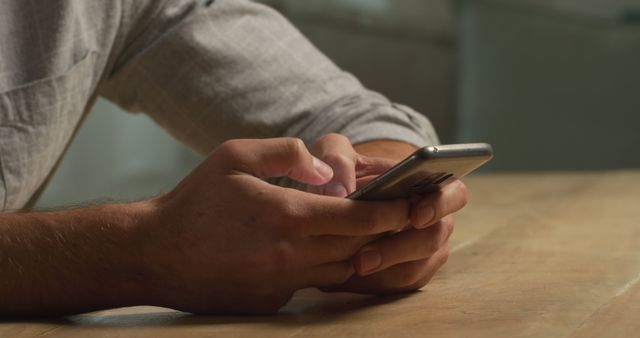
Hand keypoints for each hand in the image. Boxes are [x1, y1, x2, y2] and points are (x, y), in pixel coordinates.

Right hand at [139, 138, 410, 313]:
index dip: (392, 211)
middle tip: (407, 217)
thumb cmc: (194, 201)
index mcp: (287, 215)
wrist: (155, 254)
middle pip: (359, 246)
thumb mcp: (234, 156)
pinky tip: (324, 250)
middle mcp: (291, 254)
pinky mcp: (272, 301)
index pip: (359, 217)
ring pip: (341, 269)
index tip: (413, 204)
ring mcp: (283, 282)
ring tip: (373, 232)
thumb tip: (329, 171)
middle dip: (387, 232)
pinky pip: (312, 283)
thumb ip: (287, 153)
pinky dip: (326, 266)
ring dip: (360, 251)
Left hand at [309, 134, 467, 293]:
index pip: (455, 193)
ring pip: (416, 268)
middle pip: (434, 238)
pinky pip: (400, 285)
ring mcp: (424, 250)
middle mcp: (435, 220)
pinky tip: (351, 276)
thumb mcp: (335, 152)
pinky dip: (376, 282)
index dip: (440, 205)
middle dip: (400, 248)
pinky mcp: (409, 273)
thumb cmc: (346, 170)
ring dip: (385, 269)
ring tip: (355, 266)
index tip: (415, 216)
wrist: (337, 200)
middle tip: (366, 255)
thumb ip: (336, 160)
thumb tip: (340, 190)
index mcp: (430, 184)